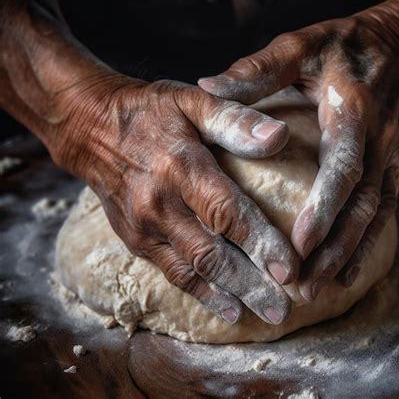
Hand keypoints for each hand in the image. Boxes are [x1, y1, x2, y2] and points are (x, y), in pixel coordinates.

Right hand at [0, 0, 298, 324]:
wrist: (91, 128)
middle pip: (212, 253)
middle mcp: (160, 203)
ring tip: (262, 314)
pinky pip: (171, 272)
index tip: (289, 271)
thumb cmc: (149, 112)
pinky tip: (224, 306)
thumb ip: (234, 120)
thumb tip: (278, 136)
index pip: (227, 213)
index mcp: (179, 167)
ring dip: (230, 295)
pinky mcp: (135, 238)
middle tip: (282, 309)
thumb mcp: (192, 102)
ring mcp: (144, 226)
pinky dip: (200, 292)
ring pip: (193, 271)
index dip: (260, 243)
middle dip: (251, 284)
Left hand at [198, 0, 398, 300]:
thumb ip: (258, 70)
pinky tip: (349, 270)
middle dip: (334, 247)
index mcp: (353, 111)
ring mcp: (391, 156)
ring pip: (375, 215)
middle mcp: (379, 141)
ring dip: (349, 254)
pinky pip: (384, 210)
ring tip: (319, 287)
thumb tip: (208, 86)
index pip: (342, 166)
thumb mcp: (300, 46)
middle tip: (303, 283)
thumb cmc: (344, 44)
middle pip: (362, 204)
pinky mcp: (393, 165)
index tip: (300, 242)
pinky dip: (367, 244)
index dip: (324, 206)